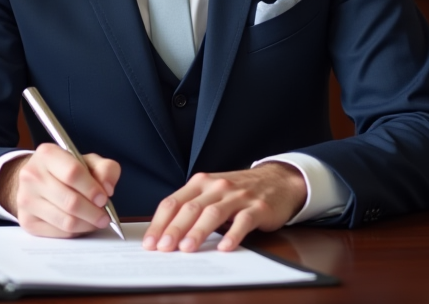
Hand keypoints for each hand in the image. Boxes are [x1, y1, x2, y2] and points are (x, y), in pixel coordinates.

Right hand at [0, 143, 120, 237]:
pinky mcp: (27, 221)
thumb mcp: (88, 162)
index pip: (73, 173)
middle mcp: (31, 175)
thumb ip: (105, 169)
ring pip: (66, 221)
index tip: (103, 198)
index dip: (92, 189)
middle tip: (104, 216)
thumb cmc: (66, 170)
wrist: (37, 181)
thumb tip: (107, 188)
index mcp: (47, 154)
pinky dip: (76, 232)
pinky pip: (59, 233)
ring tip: (95, 221)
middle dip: (93, 212)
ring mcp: (26, 199)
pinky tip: (81, 224)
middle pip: (70, 202)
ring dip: (87, 224)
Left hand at [142, 163, 306, 252]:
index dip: (160, 222)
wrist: (278, 180)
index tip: (150, 242)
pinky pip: (243, 221)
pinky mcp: (258, 208)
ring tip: (187, 249)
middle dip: (174, 229)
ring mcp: (238, 197)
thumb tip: (166, 233)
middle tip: (163, 248)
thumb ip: (193, 206)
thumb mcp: (212, 192)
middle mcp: (217, 187)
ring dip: (198, 232)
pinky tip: (224, 247)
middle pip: (190, 208)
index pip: (173, 202)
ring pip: (213, 213)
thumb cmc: (239, 190)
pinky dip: (232, 235)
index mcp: (200, 183)